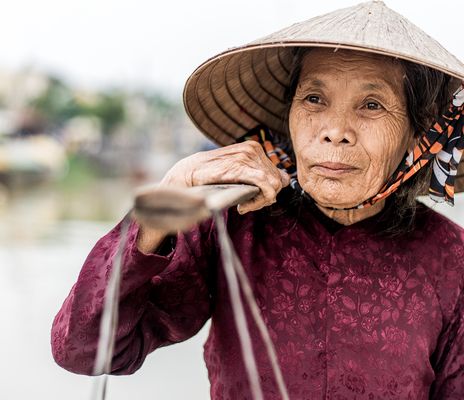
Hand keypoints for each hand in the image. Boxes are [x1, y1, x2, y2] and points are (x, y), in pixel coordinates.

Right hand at [160, 141, 290, 213]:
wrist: (189, 173)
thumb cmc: (213, 176)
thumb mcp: (240, 173)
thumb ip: (260, 175)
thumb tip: (284, 182)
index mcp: (255, 148)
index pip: (279, 174)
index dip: (270, 191)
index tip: (255, 200)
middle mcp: (254, 149)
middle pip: (278, 181)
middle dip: (266, 198)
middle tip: (248, 206)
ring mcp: (247, 156)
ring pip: (273, 185)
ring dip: (261, 202)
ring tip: (244, 206)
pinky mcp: (241, 166)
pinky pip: (265, 185)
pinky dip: (258, 201)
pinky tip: (243, 206)